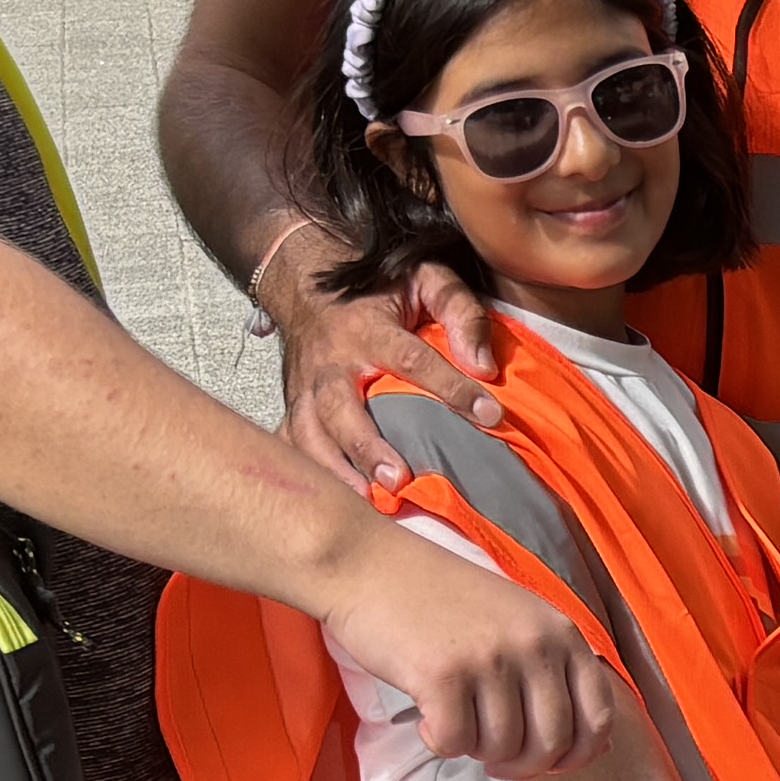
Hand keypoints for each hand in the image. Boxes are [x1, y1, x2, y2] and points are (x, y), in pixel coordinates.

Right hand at [277, 244, 508, 493]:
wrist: (307, 286)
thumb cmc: (377, 291)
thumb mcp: (426, 280)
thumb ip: (459, 312)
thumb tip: (483, 364)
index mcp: (368, 329)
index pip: (412, 359)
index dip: (451, 387)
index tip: (489, 414)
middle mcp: (331, 362)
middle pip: (340, 406)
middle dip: (366, 444)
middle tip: (397, 478)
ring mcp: (306, 388)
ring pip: (308, 432)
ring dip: (334, 469)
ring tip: (366, 500)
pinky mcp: (293, 407)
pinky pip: (290, 443)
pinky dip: (308, 472)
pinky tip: (333, 499)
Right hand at [328, 525, 617, 771]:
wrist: (367, 564)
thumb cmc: (441, 600)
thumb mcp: (518, 622)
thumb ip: (556, 675)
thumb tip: (598, 748)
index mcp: (561, 632)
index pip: (598, 717)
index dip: (576, 754)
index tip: (547, 761)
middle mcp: (534, 644)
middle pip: (551, 744)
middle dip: (522, 765)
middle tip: (493, 756)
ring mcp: (490, 659)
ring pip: (502, 748)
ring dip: (475, 749)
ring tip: (455, 720)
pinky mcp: (442, 676)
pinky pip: (455, 743)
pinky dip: (439, 743)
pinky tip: (426, 718)